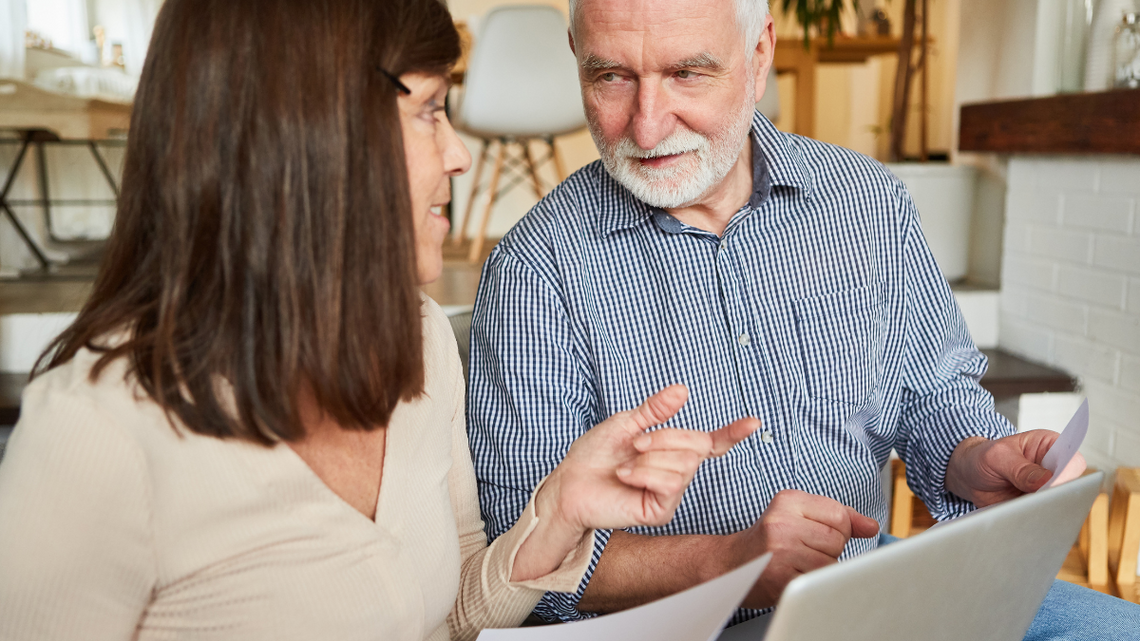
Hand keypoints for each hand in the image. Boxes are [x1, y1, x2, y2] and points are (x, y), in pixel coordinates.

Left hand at [512, 385, 757, 580]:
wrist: (570, 485)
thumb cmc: (593, 457)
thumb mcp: (625, 423)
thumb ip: (654, 410)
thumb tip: (682, 391)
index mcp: (670, 450)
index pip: (709, 443)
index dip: (732, 433)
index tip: (754, 422)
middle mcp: (675, 472)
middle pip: (696, 445)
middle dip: (664, 437)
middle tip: (634, 444)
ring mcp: (670, 493)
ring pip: (683, 464)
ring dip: (650, 457)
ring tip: (626, 463)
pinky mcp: (661, 510)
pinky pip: (670, 483)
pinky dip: (644, 473)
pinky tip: (625, 476)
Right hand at [727, 490, 879, 608]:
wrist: (730, 565)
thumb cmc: (768, 541)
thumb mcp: (798, 516)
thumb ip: (837, 517)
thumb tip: (871, 526)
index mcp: (789, 501)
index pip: (839, 515)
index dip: (838, 531)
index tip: (818, 536)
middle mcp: (782, 521)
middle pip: (838, 540)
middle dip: (829, 551)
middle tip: (803, 551)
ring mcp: (780, 550)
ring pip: (831, 562)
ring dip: (821, 569)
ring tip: (798, 564)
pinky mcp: (780, 576)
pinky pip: (818, 581)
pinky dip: (811, 583)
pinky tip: (793, 575)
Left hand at [945, 431, 1086, 506]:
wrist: (969, 476)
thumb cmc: (985, 457)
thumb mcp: (997, 457)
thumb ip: (1020, 468)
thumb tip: (1046, 481)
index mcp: (1050, 445)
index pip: (1073, 461)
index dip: (1067, 475)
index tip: (1052, 487)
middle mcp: (1054, 468)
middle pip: (1071, 486)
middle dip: (1055, 496)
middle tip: (1035, 502)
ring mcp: (1048, 490)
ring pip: (1059, 505)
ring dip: (1043, 510)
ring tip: (1020, 509)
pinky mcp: (1039, 506)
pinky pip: (1043, 516)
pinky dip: (1033, 519)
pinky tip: (1018, 517)